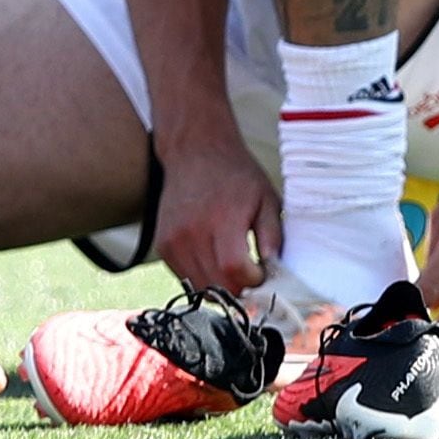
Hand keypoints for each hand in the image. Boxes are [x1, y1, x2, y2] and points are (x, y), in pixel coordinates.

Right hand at [151, 132, 281, 293]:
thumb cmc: (234, 174)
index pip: (234, 270)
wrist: (194, 150)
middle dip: (240, 288)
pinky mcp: (163, 245)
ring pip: (199, 287)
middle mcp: (192, 231)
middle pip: (217, 285)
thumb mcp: (266, 198)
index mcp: (222, 218)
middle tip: (251, 274)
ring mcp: (174, 240)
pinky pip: (185, 278)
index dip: (253, 280)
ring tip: (233, 267)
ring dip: (220, 286)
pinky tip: (213, 258)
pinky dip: (202, 277)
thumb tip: (276, 269)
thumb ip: (272, 235)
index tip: (262, 273)